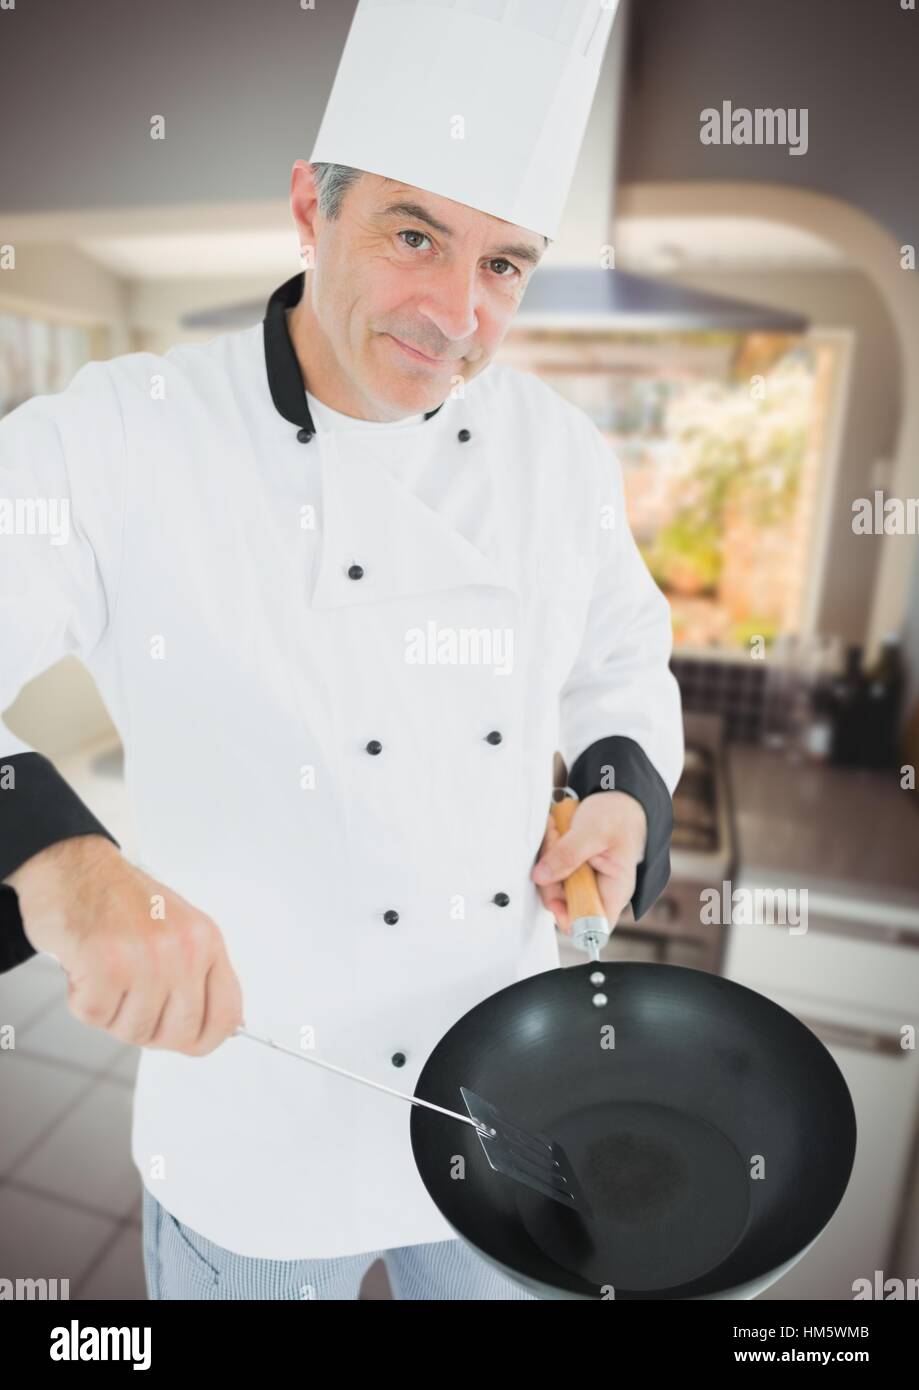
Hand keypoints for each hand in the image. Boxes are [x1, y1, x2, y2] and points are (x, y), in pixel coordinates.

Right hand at [6, 835, 243, 1055]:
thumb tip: (217, 1029)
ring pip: (133, 1032)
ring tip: (106, 972)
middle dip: (148, 1028)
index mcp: (205, 941)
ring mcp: (146, 958)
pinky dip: (82, 1000)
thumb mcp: (179, 929)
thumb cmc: (120, 900)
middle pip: (178, 1035)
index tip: (184, 1039)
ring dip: (111, 1011)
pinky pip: (95, 1017)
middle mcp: (183, 950)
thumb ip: (198, 975)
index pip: (226, 1016)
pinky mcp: (105, 964)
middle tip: (128, 999)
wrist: (74, 865)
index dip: (203, 1039)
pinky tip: (85, 967)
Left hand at [530, 792, 647, 933]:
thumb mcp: (593, 832)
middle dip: (552, 877)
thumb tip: (542, 877)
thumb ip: (568, 855)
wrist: (620, 796)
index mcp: (615, 889)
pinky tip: (557, 832)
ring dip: (549, 859)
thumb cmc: (618, 815)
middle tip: (555, 844)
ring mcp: (584, 880)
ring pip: (554, 886)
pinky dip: (549, 852)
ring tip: (558, 832)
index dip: (570, 919)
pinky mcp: (573, 869)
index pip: (593, 925)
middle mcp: (599, 889)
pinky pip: (552, 870)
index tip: (553, 898)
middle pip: (565, 905)